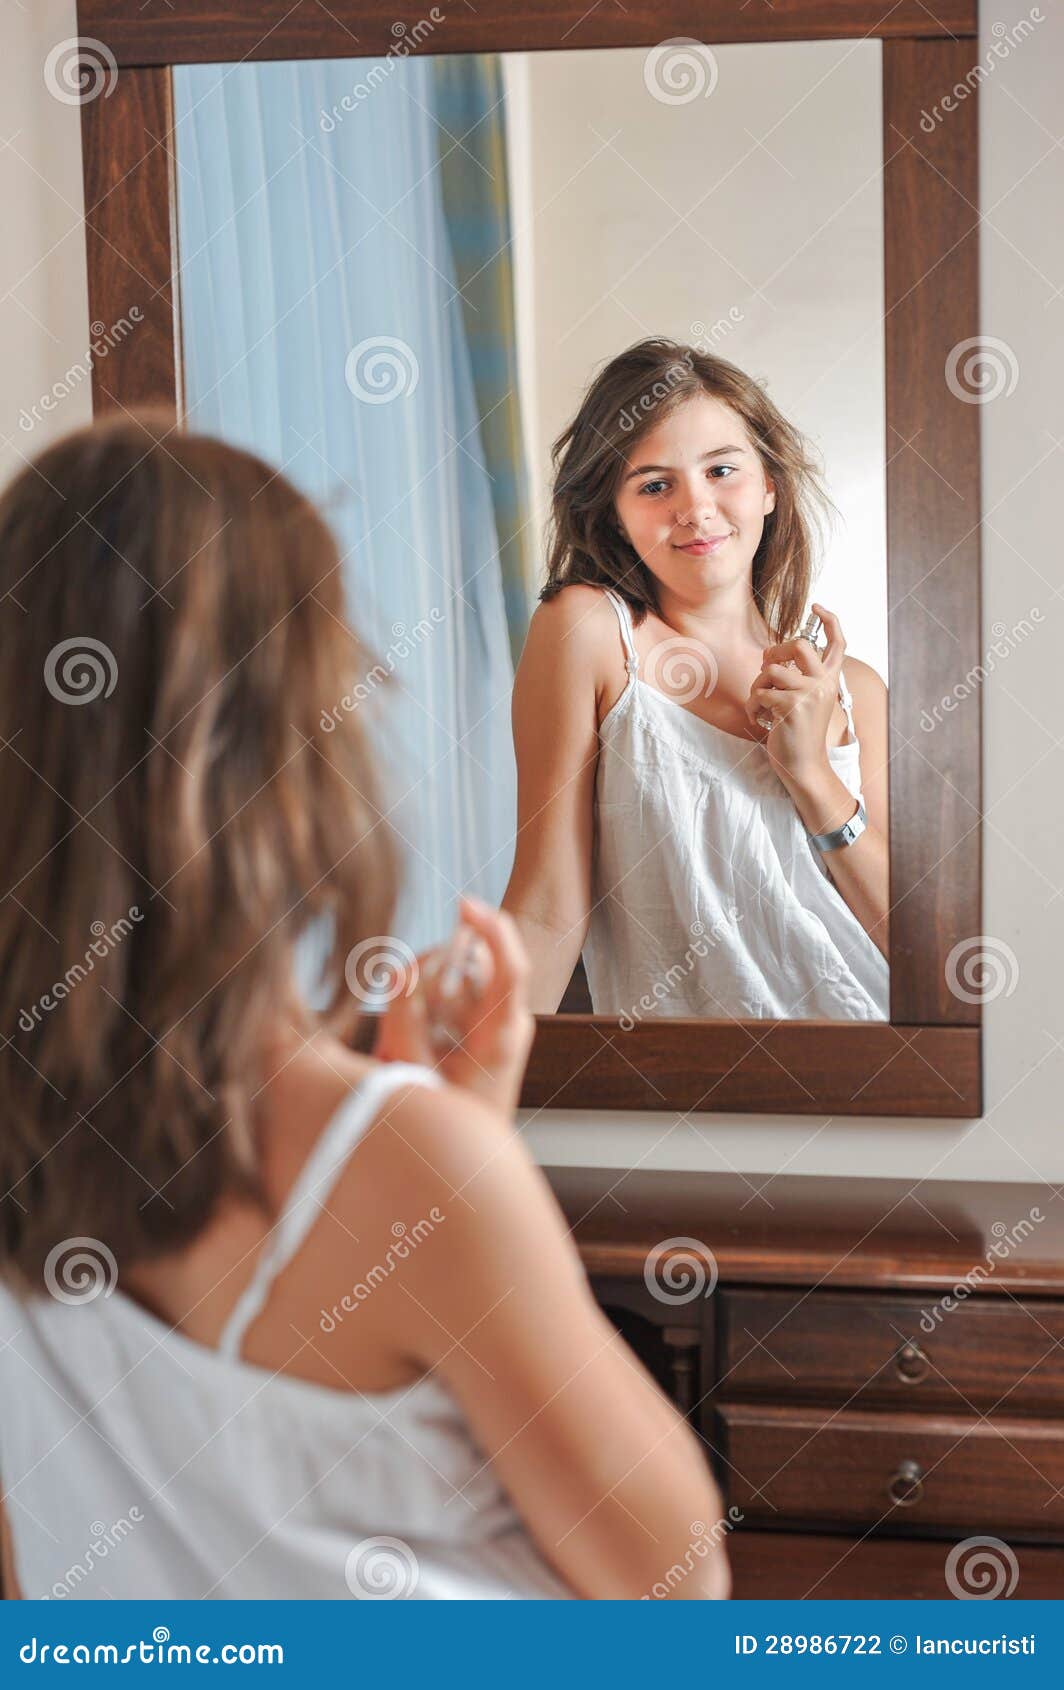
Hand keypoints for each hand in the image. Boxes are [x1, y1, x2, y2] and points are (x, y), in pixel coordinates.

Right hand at [373, 895, 534, 1116]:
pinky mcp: (486, 1030)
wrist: (465, 1160)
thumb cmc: (443, 1119)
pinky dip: (431, 1008)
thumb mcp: (411, 1065)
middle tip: (398, 1001)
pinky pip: (456, 999)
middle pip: (473, 967)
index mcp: (502, 1034)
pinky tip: (417, 1045)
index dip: (491, 928)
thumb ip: (402, 1012)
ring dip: (428, 995)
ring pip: (460, 981)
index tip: (465, 903)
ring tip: (406, 1042)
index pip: (510, 966)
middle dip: (433, 970)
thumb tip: (399, 965)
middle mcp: (507, 1024)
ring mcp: (498, 1026)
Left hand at [746, 603, 846, 784]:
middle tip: (766, 668)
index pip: (838, 643)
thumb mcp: (806, 700)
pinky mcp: (791, 707)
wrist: (803, 765)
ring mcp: (809, 695)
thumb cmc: (798, 732)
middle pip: (800, 644)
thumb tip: (772, 655)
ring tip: (761, 704)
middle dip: (776, 651)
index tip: (817, 606)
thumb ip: (798, 677)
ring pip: (772, 670)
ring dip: (757, 685)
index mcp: (829, 680)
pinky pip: (759, 693)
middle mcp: (823, 684)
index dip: (830, 620)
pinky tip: (759, 719)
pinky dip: (751, 707)